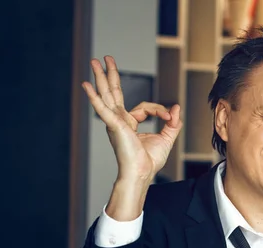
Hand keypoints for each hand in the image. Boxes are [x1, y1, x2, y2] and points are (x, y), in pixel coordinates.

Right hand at [83, 56, 182, 183]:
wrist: (142, 173)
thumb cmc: (149, 160)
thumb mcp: (167, 138)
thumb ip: (172, 122)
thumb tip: (176, 107)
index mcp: (129, 123)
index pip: (144, 106)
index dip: (159, 109)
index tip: (168, 116)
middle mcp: (119, 120)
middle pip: (114, 92)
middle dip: (111, 74)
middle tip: (106, 58)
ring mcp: (115, 122)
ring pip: (107, 95)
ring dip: (101, 77)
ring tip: (94, 61)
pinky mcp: (114, 126)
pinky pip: (103, 108)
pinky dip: (94, 97)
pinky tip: (86, 86)